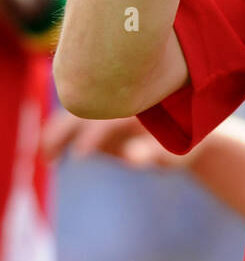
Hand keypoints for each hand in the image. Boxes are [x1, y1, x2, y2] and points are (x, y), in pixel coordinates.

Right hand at [40, 108, 185, 169]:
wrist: (181, 129)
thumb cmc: (180, 144)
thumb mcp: (173, 153)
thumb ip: (154, 154)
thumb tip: (135, 158)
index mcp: (137, 105)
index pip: (109, 116)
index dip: (93, 135)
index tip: (80, 156)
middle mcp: (116, 101)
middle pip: (84, 109)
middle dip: (65, 130)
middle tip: (51, 157)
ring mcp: (103, 107)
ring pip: (72, 113)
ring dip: (55, 132)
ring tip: (47, 159)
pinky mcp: (94, 118)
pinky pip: (69, 121)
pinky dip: (56, 134)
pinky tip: (50, 158)